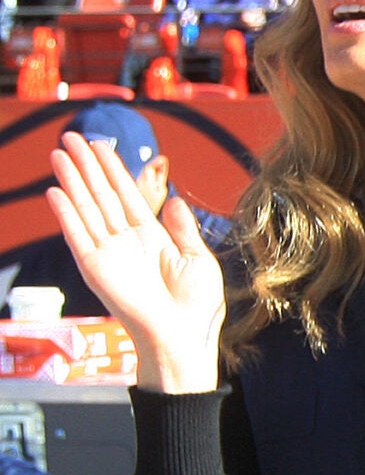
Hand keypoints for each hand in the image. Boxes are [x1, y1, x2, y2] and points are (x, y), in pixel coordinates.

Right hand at [47, 131, 223, 392]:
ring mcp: (108, 253)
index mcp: (153, 239)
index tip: (103, 146)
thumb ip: (183, 229)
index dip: (115, 170)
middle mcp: (126, 242)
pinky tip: (56, 190)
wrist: (183, 338)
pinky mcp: (95, 268)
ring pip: (86, 207)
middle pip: (101, 195)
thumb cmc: (197, 308)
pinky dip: (66, 213)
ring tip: (59, 152)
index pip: (128, 196)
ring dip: (72, 180)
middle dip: (88, 166)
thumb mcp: (199, 261)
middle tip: (73, 136)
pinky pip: (77, 234)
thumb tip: (175, 200)